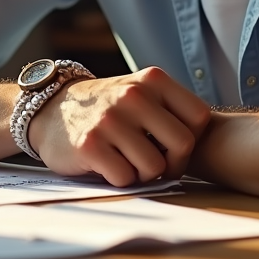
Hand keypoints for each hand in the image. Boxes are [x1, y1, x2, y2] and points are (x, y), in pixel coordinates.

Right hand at [27, 67, 210, 186]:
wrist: (52, 109)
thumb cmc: (107, 108)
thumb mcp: (140, 90)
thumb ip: (170, 107)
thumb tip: (206, 139)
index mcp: (152, 80)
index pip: (199, 117)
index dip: (192, 139)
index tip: (173, 146)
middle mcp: (134, 95)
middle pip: (183, 145)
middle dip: (173, 163)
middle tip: (156, 162)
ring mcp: (111, 120)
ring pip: (155, 167)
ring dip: (144, 173)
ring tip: (128, 160)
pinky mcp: (91, 145)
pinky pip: (126, 178)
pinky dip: (121, 178)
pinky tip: (108, 164)